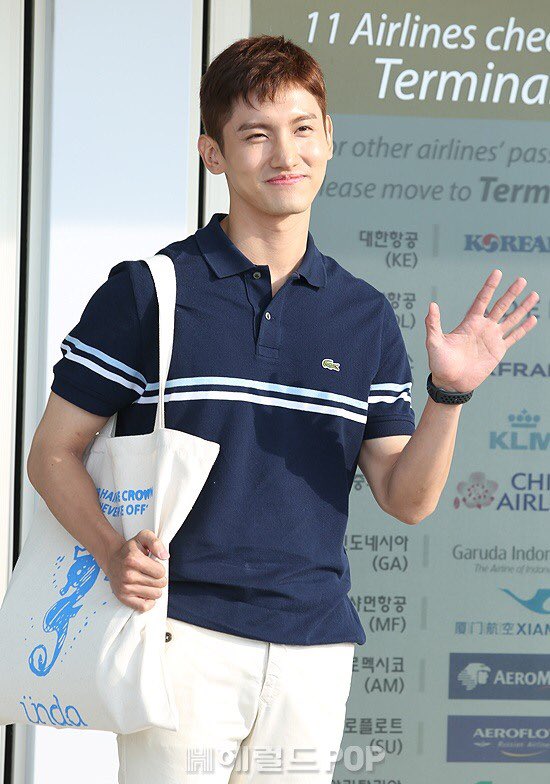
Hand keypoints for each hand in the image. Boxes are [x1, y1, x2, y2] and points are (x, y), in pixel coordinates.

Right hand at [104, 529, 168, 612]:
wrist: (112, 559)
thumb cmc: (130, 550)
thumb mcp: (143, 537)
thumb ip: (156, 542)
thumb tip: (164, 556)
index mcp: (133, 559)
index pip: (160, 572)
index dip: (160, 569)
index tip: (154, 565)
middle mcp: (128, 575)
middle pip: (159, 584)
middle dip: (159, 579)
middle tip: (151, 573)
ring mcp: (125, 588)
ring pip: (155, 595)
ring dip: (154, 588)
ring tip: (148, 581)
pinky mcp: (123, 598)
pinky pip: (143, 607)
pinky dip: (148, 601)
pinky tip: (146, 592)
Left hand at [425, 269, 538, 392]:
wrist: (450, 382)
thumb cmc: (439, 363)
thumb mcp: (434, 342)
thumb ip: (433, 324)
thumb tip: (431, 305)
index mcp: (469, 322)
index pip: (482, 300)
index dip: (490, 287)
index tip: (497, 272)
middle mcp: (483, 327)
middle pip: (500, 306)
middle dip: (511, 293)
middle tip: (522, 279)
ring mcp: (492, 338)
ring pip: (511, 318)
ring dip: (522, 307)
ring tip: (534, 295)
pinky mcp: (498, 351)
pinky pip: (514, 336)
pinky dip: (524, 328)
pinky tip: (533, 318)